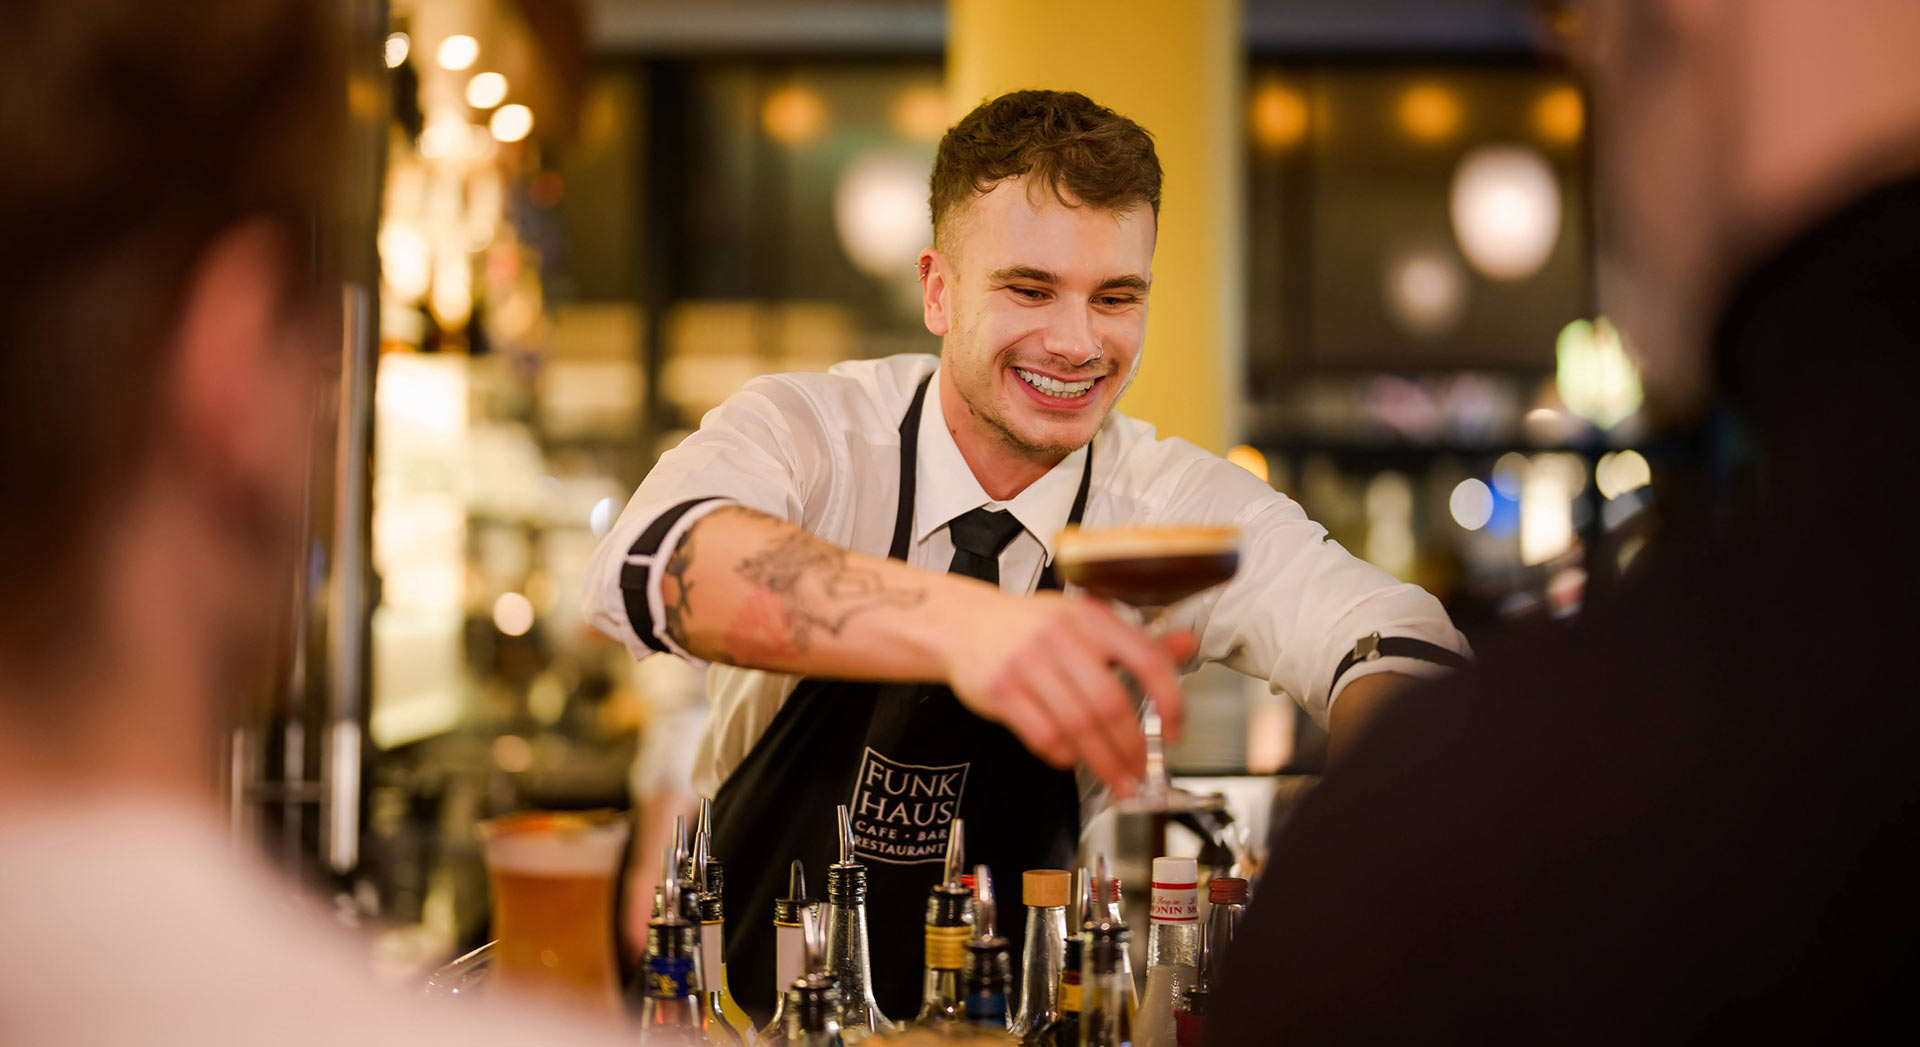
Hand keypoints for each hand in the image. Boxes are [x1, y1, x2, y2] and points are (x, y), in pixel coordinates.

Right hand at [941, 590, 1197, 795]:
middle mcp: (1061, 636)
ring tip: (1118, 780)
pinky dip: (1063, 755)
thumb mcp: (1084, 619)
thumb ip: (1136, 637)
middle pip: (1110, 704)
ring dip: (1103, 762)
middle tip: (1141, 770)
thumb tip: (1188, 644)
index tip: (1175, 731)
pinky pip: (1042, 734)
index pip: (1146, 659)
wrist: (963, 623)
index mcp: (1091, 618)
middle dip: (1132, 747)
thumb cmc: (1030, 625)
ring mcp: (1027, 663)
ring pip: (1077, 726)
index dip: (1169, 701)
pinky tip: (1073, 760)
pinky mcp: (1000, 689)